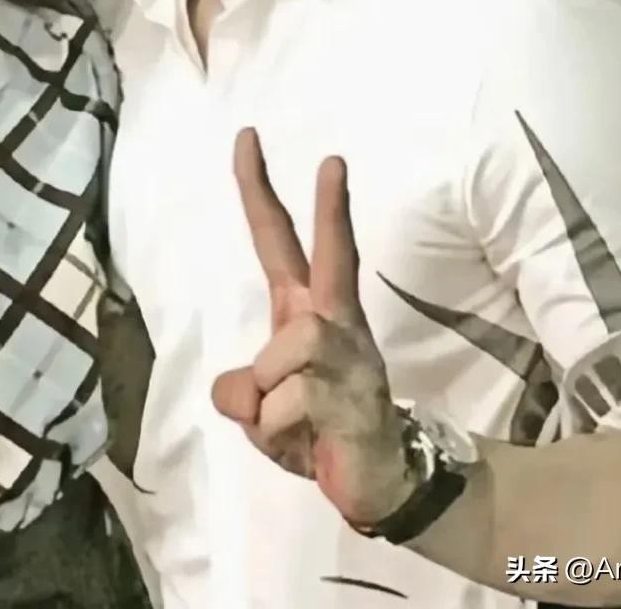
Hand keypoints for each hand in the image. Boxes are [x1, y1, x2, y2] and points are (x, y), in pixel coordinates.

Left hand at [211, 129, 415, 525]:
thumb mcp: (259, 408)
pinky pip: (284, 407)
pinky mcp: (353, 397)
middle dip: (331, 208)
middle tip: (335, 158)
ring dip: (268, 402)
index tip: (246, 137)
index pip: (278, 239)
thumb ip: (242, 389)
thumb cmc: (315, 429)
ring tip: (294, 427)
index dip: (258, 189)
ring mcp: (349, 357)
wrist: (378, 483)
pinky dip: (278, 434)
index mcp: (303, 308)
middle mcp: (332, 320)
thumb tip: (242, 389)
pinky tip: (309, 444)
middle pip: (329, 255)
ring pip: (281, 357)